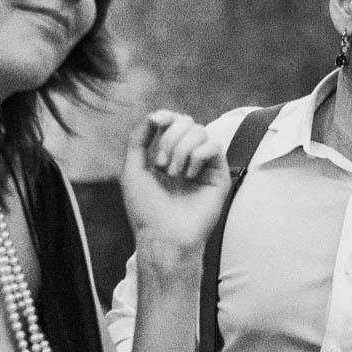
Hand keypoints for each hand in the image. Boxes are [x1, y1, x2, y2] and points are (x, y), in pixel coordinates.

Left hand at [119, 111, 230, 262]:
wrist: (163, 236)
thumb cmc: (146, 209)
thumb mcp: (132, 170)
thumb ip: (139, 139)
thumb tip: (154, 116)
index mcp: (167, 155)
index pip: (173, 121)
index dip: (165, 116)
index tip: (155, 123)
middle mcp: (187, 158)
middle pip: (187, 122)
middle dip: (170, 138)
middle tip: (160, 165)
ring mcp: (204, 166)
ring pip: (201, 131)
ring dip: (181, 150)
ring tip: (173, 174)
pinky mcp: (219, 176)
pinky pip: (214, 147)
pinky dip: (197, 156)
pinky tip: (189, 176)